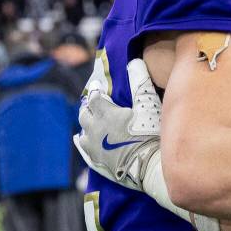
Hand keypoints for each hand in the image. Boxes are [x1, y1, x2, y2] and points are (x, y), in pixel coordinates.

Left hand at [74, 59, 161, 190]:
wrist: (149, 168)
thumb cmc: (150, 135)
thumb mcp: (148, 106)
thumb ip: (140, 82)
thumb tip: (134, 61)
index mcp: (105, 113)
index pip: (94, 97)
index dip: (96, 90)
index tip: (98, 86)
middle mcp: (94, 129)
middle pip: (84, 114)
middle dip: (88, 107)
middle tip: (94, 103)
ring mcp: (93, 147)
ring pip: (82, 132)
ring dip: (86, 124)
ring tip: (91, 121)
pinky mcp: (96, 162)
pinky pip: (83, 150)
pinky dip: (82, 143)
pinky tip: (80, 140)